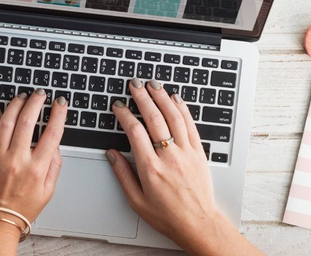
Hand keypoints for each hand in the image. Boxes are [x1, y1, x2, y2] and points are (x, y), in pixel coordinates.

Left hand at [0, 91, 67, 254]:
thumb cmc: (20, 209)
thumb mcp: (47, 191)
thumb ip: (55, 166)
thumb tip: (55, 143)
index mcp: (36, 169)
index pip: (52, 133)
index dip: (58, 113)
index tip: (60, 103)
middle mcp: (16, 161)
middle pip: (28, 120)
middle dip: (36, 101)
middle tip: (39, 94)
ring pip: (6, 121)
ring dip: (16, 104)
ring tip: (21, 97)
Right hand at [107, 79, 262, 255]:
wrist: (199, 225)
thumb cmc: (168, 216)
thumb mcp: (137, 201)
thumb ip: (123, 175)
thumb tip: (111, 154)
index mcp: (150, 169)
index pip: (134, 132)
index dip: (124, 114)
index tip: (118, 105)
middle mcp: (169, 157)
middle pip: (154, 118)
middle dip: (142, 97)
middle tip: (134, 84)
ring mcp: (186, 152)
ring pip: (173, 117)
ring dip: (162, 97)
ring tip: (153, 84)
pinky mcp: (198, 152)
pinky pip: (190, 125)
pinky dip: (182, 109)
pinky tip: (175, 98)